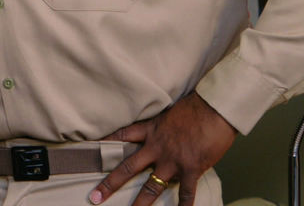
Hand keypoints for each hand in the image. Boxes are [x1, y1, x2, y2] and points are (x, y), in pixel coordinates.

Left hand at [88, 93, 235, 204]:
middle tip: (95, 197)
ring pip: (152, 186)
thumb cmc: (196, 106)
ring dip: (141, 202)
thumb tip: (166, 135)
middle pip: (128, 167)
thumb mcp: (170, 113)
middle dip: (111, 183)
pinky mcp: (191, 169)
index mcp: (151, 131)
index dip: (106, 142)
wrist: (214, 107)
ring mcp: (172, 161)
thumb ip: (163, 128)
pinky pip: (186, 193)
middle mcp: (157, 148)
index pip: (122, 136)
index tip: (90, 149)